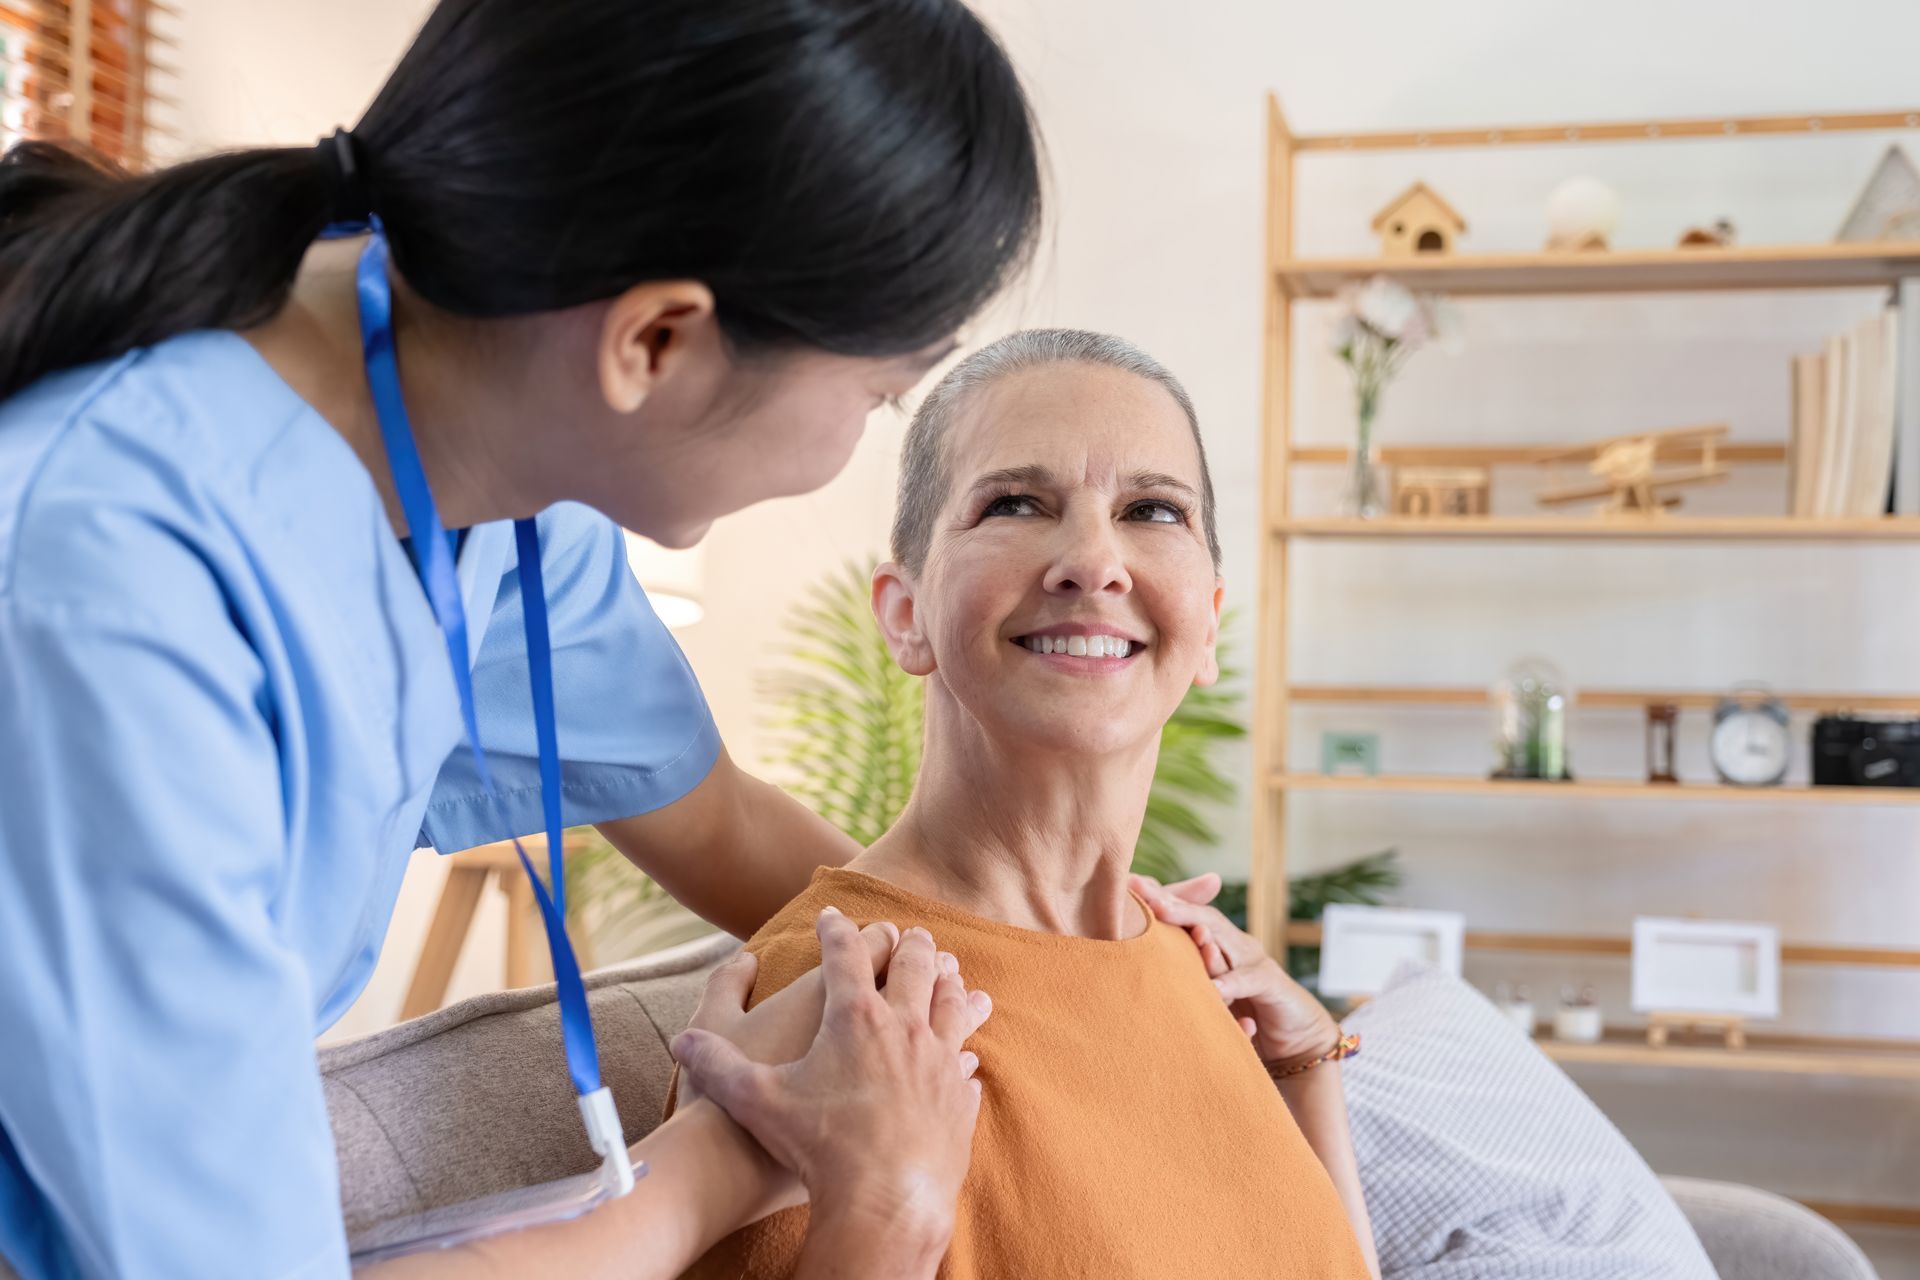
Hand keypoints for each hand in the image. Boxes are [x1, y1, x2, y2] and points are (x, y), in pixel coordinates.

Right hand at [671, 909, 990, 1244]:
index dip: (836, 929)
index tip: (831, 917)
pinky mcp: (957, 1098)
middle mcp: (905, 1027)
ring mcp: (939, 1061)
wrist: (882, 1202)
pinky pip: (966, 1063)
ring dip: (948, 981)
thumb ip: (717, 1064)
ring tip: (947, 971)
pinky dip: (964, 1051)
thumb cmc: (818, 1146)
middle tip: (905, 932)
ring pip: (953, 1003)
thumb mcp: (755, 1099)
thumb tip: (682, 1040)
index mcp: (855, 1016)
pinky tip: (966, 1054)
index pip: (846, 953)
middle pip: (914, 965)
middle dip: (908, 942)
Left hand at [1131, 872, 1340, 1068]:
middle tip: (1142, 892)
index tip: (1127, 884)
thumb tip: (1132, 969)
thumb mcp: (1206, 994)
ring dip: (1195, 928)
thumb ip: (1180, 979)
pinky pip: (1248, 981)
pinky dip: (1230, 984)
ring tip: (1166, 917)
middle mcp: (1233, 944)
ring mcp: (1253, 960)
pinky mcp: (1272, 985)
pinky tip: (1212, 988)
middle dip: (1170, 903)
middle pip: (1200, 918)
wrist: (1297, 1038)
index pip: (1185, 914)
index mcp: (1216, 942)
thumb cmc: (1243, 1014)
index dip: (1158, 899)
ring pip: (1222, 940)